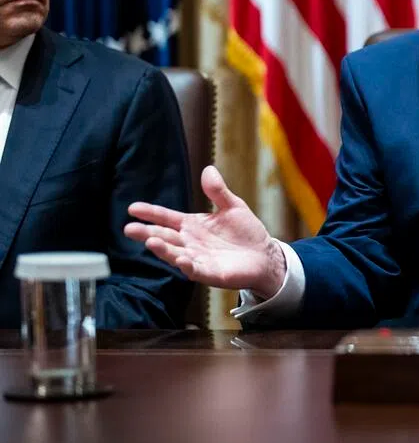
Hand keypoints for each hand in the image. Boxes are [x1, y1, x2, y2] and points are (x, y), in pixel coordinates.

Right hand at [125, 166, 285, 294]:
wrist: (264, 255)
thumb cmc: (246, 232)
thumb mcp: (233, 207)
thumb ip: (218, 191)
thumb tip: (208, 169)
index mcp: (192, 225)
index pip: (167, 218)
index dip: (151, 213)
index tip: (133, 208)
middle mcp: (190, 242)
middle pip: (164, 237)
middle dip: (146, 233)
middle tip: (129, 228)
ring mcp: (198, 258)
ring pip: (175, 254)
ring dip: (163, 249)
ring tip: (150, 242)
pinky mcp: (210, 273)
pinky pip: (195, 269)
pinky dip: (187, 265)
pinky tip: (180, 259)